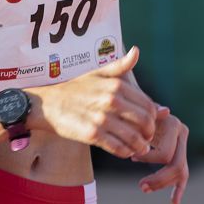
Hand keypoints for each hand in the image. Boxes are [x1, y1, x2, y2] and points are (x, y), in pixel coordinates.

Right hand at [29, 46, 158, 158]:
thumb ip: (121, 65)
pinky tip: (126, 152)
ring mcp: (101, 118)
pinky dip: (125, 152)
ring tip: (140, 148)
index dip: (154, 116)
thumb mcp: (99, 72)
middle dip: (150, 132)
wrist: (49, 104)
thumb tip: (137, 51)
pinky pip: (117, 147)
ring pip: (133, 137)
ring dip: (140, 145)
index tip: (151, 122)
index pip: (147, 104)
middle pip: (144, 121)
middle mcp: (111, 100)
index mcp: (116, 85)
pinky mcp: (92, 134)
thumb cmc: (77, 88)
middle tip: (148, 137)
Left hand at [131, 110, 189, 203]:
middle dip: (159, 179)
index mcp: (174, 124)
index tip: (132, 157)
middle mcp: (182, 134)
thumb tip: (166, 110)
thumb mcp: (140, 111)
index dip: (148, 159)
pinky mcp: (180, 154)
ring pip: (180, 172)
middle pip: (176, 165)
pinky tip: (174, 202)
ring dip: (162, 184)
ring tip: (144, 188)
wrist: (139, 109)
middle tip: (140, 186)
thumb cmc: (136, 110)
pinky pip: (183, 175)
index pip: (165, 153)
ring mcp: (182, 145)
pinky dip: (178, 189)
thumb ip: (150, 112)